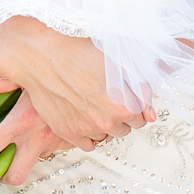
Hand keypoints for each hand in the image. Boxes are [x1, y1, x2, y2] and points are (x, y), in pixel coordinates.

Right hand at [0, 16, 151, 151]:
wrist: (42, 53)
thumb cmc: (81, 50)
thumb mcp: (119, 62)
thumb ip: (140, 89)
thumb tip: (150, 114)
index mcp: (125, 104)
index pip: (141, 117)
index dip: (134, 104)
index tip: (124, 94)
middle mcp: (107, 121)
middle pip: (125, 128)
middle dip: (120, 115)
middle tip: (107, 96)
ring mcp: (86, 129)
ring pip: (106, 136)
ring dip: (104, 124)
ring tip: (93, 103)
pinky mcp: (67, 133)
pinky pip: (88, 144)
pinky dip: (88, 133)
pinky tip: (83, 115)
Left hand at [0, 76, 70, 186]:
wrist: (101, 78)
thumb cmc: (56, 69)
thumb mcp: (23, 71)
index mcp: (20, 121)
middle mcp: (37, 137)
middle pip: (14, 175)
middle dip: (3, 178)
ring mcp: (56, 142)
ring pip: (37, 160)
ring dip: (31, 151)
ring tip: (32, 130)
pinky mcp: (73, 141)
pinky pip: (57, 147)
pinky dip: (52, 140)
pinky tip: (51, 122)